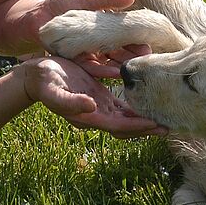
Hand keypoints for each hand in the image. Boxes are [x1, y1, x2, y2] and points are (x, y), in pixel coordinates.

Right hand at [20, 56, 165, 138]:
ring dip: (144, 118)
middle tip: (170, 126)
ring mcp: (99, 106)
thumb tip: (91, 106)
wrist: (35, 77)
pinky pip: (121, 104)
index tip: (156, 125)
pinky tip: (148, 101)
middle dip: (147, 127)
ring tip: (164, 115)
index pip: (119, 126)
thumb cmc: (44, 83)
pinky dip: (135, 105)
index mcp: (88, 116)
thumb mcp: (54, 91)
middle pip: (127, 126)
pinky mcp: (99, 95)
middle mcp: (97, 114)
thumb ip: (71, 101)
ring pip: (127, 117)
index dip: (138, 127)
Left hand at [32, 0, 141, 77]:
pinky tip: (115, 72)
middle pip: (119, 51)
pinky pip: (92, 67)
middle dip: (133, 54)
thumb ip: (105, 0)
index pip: (124, 36)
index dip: (136, 40)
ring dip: (122, 64)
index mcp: (101, 28)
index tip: (149, 44)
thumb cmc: (58, 5)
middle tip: (147, 58)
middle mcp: (96, 43)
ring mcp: (87, 53)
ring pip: (108, 61)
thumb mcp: (84, 0)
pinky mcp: (76, 61)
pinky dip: (103, 70)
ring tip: (136, 67)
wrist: (34, 17)